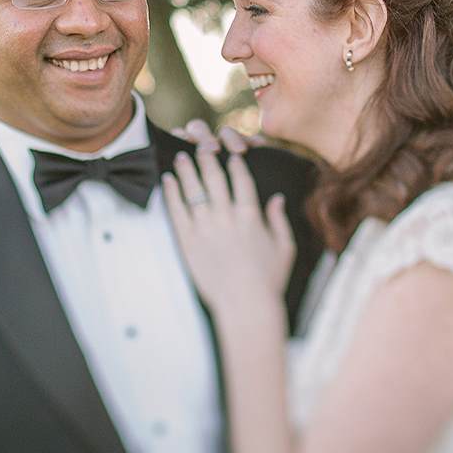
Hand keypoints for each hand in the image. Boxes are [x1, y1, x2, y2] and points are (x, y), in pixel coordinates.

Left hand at [163, 126, 295, 318]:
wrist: (246, 306)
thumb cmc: (268, 281)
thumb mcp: (284, 248)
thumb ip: (279, 220)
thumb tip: (277, 198)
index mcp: (251, 217)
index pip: (241, 180)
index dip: (235, 164)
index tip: (231, 155)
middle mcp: (227, 217)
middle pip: (214, 178)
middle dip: (208, 158)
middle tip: (201, 145)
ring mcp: (206, 229)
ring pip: (193, 190)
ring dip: (187, 170)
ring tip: (181, 156)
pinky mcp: (188, 243)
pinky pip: (177, 211)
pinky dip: (172, 193)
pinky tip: (168, 180)